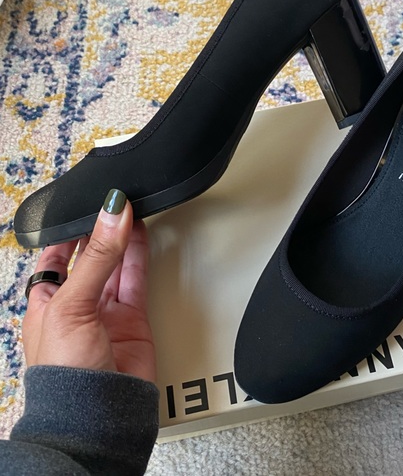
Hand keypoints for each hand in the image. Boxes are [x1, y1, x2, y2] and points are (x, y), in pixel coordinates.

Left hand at [22, 190, 155, 382]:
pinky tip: (141, 235)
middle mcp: (77, 304)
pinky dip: (141, 255)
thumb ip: (98, 257)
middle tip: (113, 203)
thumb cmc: (64, 372)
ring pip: (116, 264)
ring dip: (122, 237)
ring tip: (130, 209)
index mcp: (47, 302)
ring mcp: (106, 311)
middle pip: (90, 257)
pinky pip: (137, 279)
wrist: (100, 414)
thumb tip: (112, 214)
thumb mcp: (72, 304)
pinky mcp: (133, 318)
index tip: (84, 205)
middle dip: (100, 230)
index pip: (56, 257)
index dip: (69, 232)